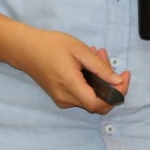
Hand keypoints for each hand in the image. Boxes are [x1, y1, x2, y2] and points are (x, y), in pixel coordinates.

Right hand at [0, 8, 130, 113]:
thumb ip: (100, 67)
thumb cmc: (51, 45)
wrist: (25, 49)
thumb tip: (118, 82)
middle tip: (105, 57)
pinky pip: (82, 94)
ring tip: (96, 54)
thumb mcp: (79, 50)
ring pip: (90, 96)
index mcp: (70, 86)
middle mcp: (66, 99)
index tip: (124, 76)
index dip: (117, 95)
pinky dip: (90, 81)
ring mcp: (62, 100)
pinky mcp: (60, 97)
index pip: (100, 104)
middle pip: (98, 101)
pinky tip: (87, 63)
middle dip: (109, 82)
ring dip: (99, 79)